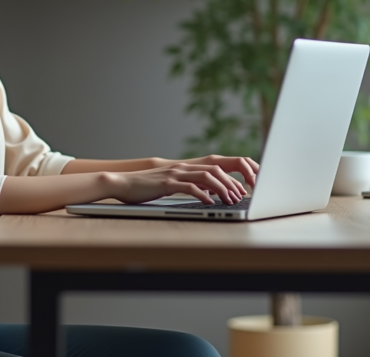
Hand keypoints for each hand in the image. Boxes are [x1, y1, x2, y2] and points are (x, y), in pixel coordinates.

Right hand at [104, 162, 249, 205]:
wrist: (124, 183)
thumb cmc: (148, 187)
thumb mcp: (173, 184)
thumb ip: (190, 185)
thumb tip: (210, 194)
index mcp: (187, 166)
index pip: (218, 165)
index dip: (234, 175)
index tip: (245, 188)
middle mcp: (184, 167)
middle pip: (217, 169)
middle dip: (233, 183)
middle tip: (241, 197)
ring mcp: (175, 174)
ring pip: (207, 176)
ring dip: (222, 189)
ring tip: (230, 201)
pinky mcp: (167, 184)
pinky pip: (189, 187)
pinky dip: (202, 195)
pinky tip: (209, 204)